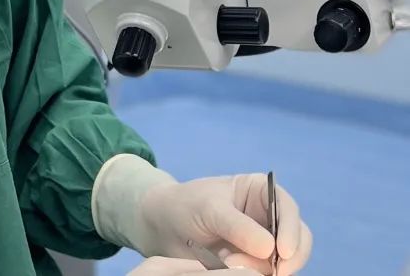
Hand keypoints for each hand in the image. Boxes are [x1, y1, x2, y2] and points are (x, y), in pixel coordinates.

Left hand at [138, 172, 311, 274]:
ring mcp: (263, 244)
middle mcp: (268, 218)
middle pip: (297, 240)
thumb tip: (270, 248)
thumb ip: (237, 226)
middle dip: (284, 258)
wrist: (164, 227)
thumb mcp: (208, 209)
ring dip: (264, 269)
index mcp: (261, 192)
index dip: (291, 231)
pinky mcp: (254, 265)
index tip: (282, 253)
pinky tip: (226, 268)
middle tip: (267, 271)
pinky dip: (254, 275)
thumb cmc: (186, 205)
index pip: (288, 209)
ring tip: (228, 263)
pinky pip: (266, 273)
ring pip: (284, 263)